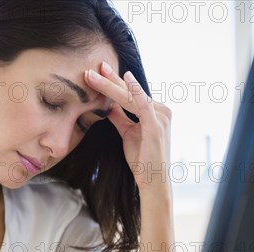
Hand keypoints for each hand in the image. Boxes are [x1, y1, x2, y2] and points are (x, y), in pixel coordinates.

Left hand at [84, 62, 171, 195]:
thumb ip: (120, 118)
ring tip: (94, 74)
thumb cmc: (143, 161)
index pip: (130, 95)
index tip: (97, 73)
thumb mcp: (128, 135)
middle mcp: (160, 111)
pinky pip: (143, 104)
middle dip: (110, 79)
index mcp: (154, 112)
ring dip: (111, 84)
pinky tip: (126, 78)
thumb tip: (108, 105)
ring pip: (131, 97)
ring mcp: (160, 117)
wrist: (153, 182)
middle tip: (93, 67)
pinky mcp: (156, 125)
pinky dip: (135, 90)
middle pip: (130, 93)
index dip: (113, 83)